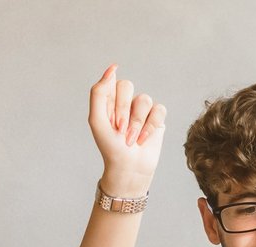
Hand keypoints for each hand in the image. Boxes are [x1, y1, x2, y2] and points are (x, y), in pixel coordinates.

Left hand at [88, 64, 165, 196]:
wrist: (128, 168)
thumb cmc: (110, 147)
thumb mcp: (97, 120)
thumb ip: (99, 92)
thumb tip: (113, 68)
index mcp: (109, 99)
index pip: (112, 82)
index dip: (113, 102)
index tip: (111, 122)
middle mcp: (125, 101)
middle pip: (127, 86)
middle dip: (123, 111)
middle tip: (120, 131)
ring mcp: (142, 109)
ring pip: (144, 99)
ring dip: (137, 123)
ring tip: (131, 140)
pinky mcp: (157, 118)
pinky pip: (159, 109)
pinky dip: (150, 127)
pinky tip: (143, 140)